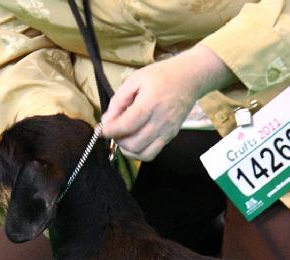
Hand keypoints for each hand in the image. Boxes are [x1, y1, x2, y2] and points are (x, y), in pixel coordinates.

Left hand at [101, 45, 234, 160]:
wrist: (189, 79)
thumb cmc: (161, 76)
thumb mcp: (135, 80)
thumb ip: (119, 100)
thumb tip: (106, 120)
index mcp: (150, 103)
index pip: (127, 125)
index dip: (110, 130)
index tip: (100, 129)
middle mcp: (160, 121)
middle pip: (134, 143)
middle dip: (117, 140)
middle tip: (113, 130)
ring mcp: (167, 131)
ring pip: (142, 153)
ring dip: (127, 149)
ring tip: (122, 137)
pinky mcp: (170, 137)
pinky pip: (152, 154)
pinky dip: (139, 153)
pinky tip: (133, 143)